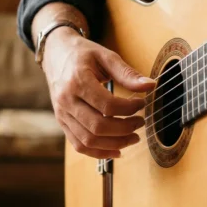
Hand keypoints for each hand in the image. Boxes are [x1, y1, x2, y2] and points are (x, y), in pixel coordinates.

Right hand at [42, 27, 155, 158]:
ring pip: (89, 140)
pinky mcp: (62, 122)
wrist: (55, 53)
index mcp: (77, 81)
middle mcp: (67, 100)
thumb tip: (150, 86)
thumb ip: (127, 73)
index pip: (107, 105)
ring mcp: (62, 113)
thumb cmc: (82, 54)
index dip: (129, 109)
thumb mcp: (105, 56)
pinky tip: (116, 149)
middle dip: (125, 129)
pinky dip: (99, 152)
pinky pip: (79, 145)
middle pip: (98, 126)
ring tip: (133, 137)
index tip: (142, 104)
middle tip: (140, 122)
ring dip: (115, 143)